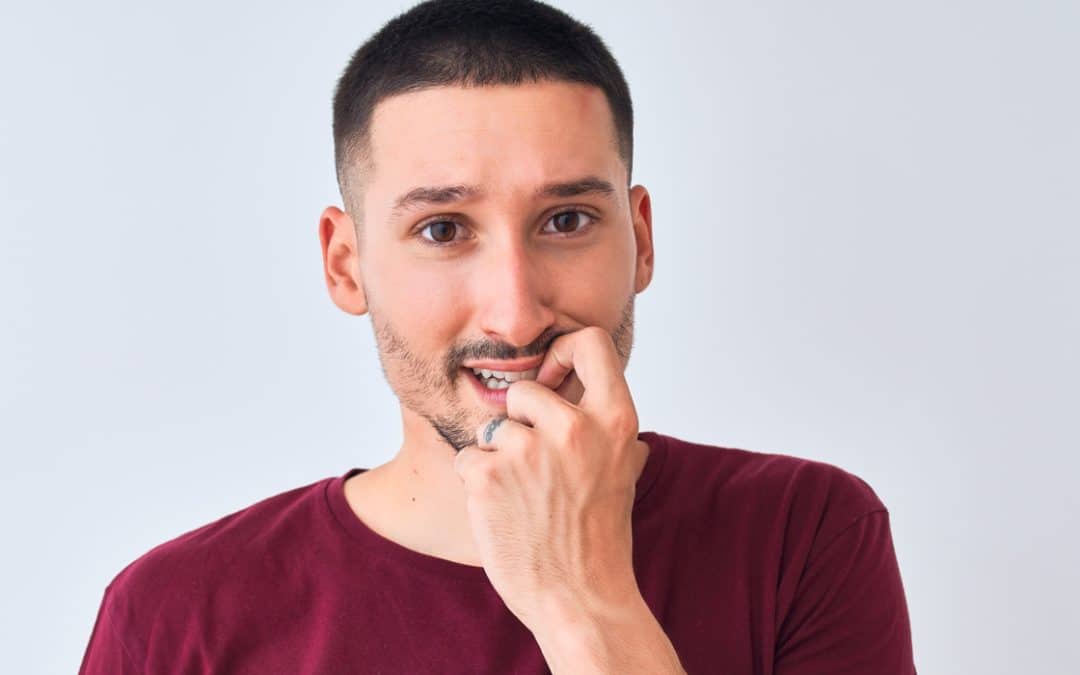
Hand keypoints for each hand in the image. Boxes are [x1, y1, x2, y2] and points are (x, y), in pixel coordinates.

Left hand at [452, 326, 649, 631]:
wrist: (578, 598)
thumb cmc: (598, 536)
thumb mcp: (621, 469)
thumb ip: (604, 424)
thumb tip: (584, 383)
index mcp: (615, 420)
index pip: (590, 341)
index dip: (563, 351)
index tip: (552, 379)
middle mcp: (573, 428)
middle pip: (524, 389)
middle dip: (520, 422)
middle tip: (536, 468)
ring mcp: (528, 450)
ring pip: (492, 429)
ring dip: (498, 458)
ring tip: (524, 499)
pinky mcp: (488, 475)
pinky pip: (469, 458)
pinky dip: (478, 482)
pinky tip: (503, 512)